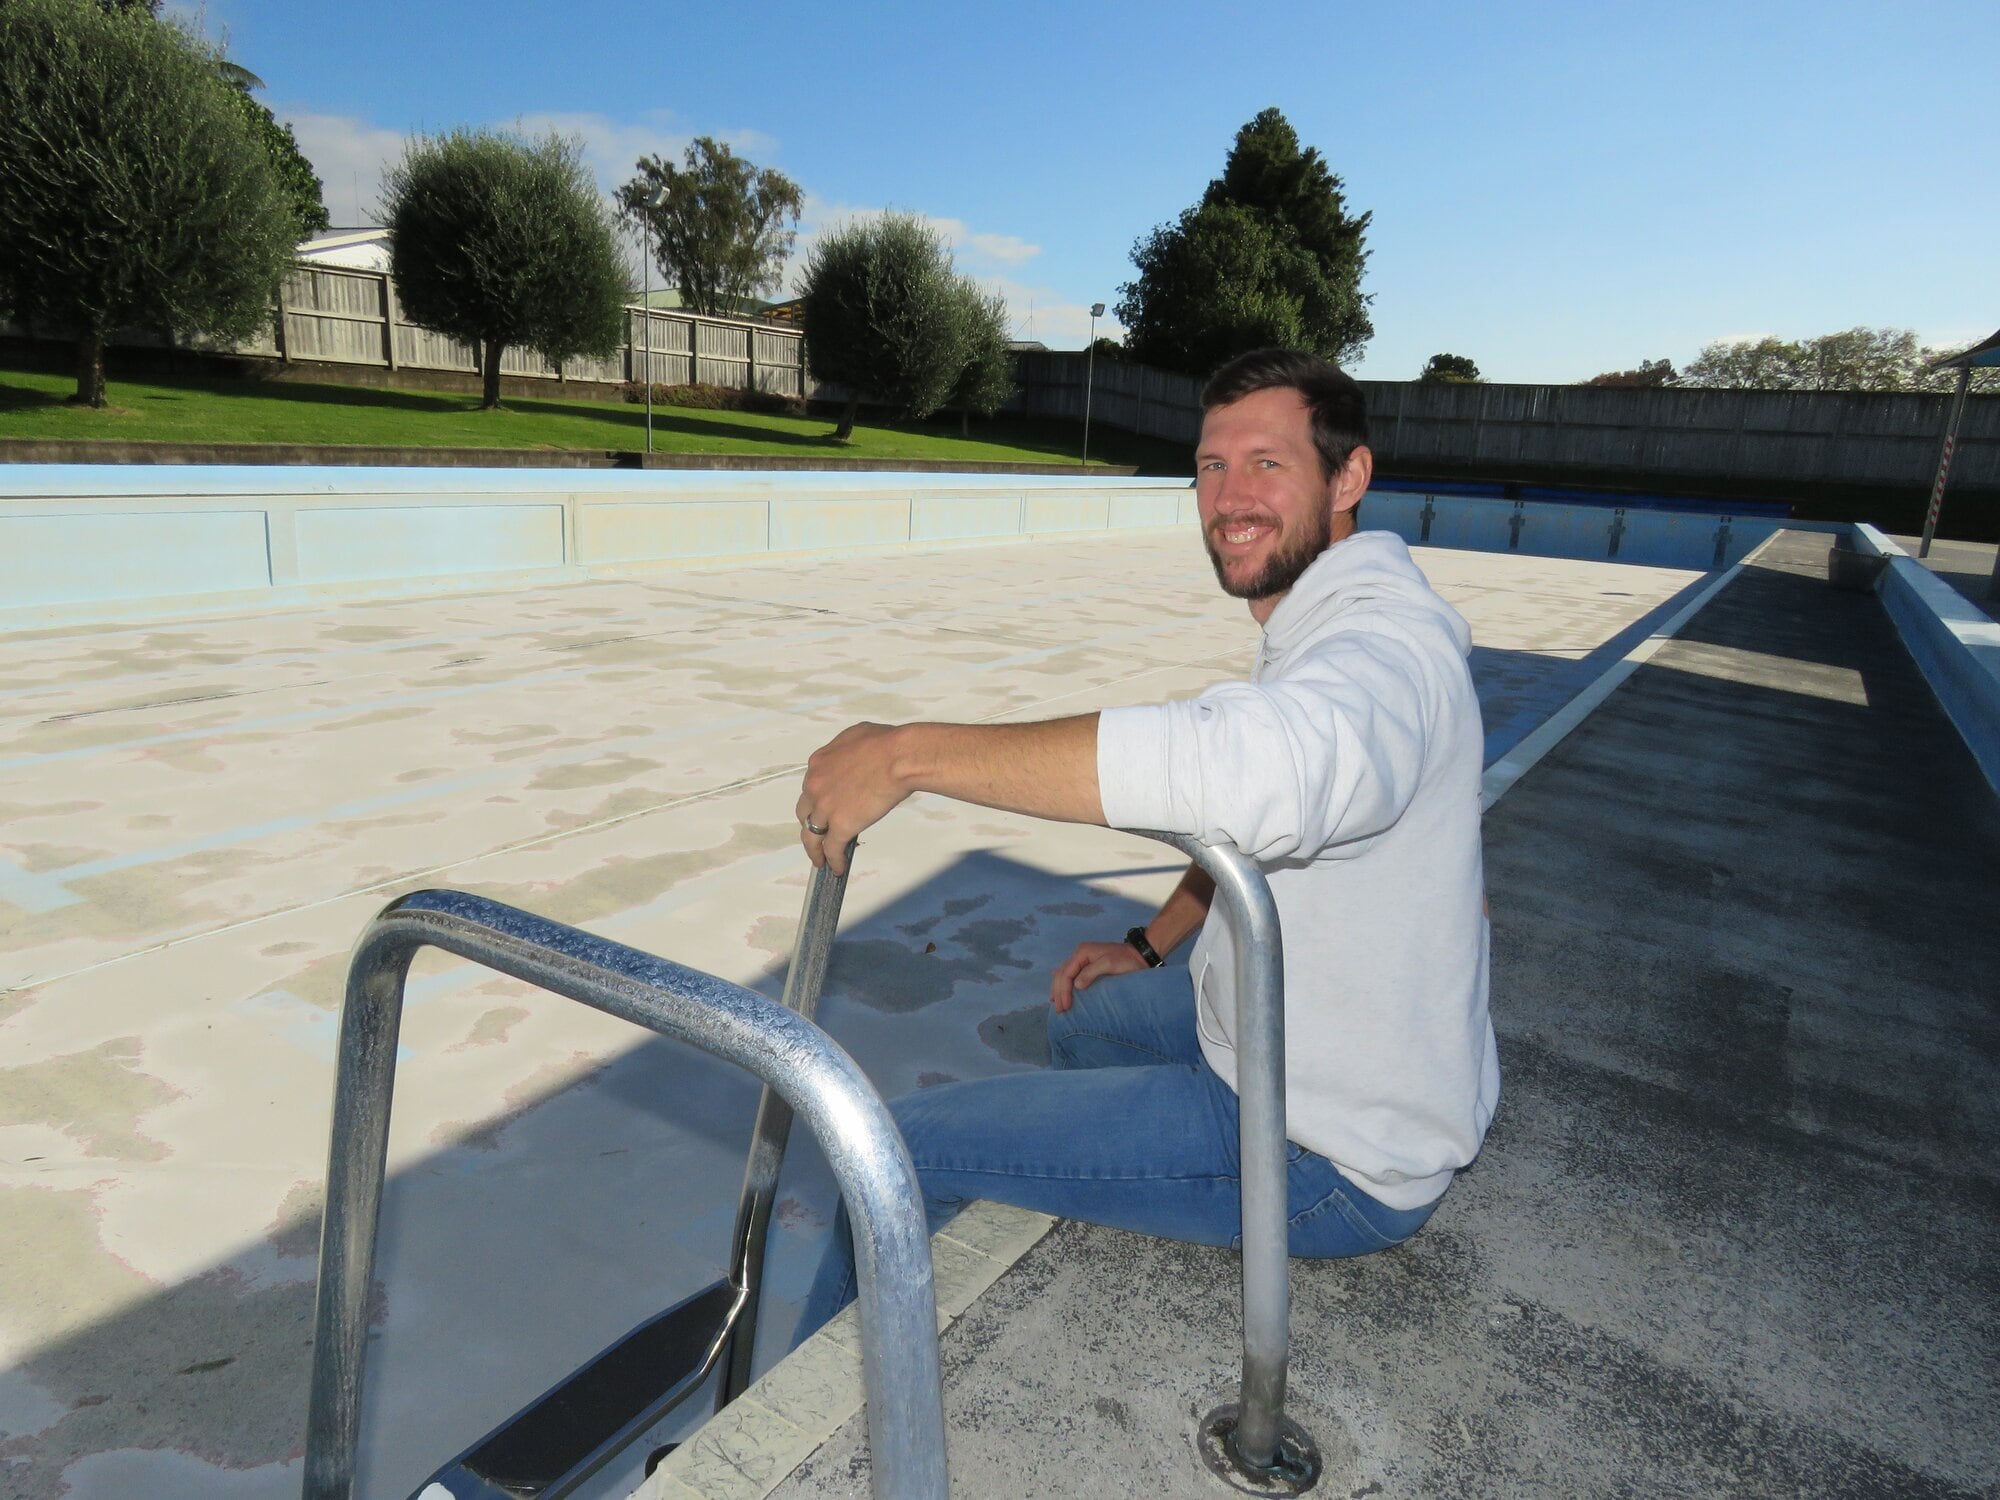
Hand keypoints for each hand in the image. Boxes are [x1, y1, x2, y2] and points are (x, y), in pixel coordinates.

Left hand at [796, 722, 906, 874]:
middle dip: (811, 823)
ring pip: (811, 835)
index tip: (824, 808)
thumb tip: (853, 755)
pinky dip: (833, 860)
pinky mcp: (840, 825)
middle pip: (804, 811)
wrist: (900, 757)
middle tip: (818, 833)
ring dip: (814, 849)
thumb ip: (847, 749)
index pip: (811, 787)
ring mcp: (826, 807)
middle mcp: (815, 785)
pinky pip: (831, 848)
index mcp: (819, 763)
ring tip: (820, 860)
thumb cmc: (888, 743)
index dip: (818, 800)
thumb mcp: (858, 735)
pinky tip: (837, 867)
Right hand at [1049, 939, 1147, 1012]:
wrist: (1139, 956)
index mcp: (1082, 952)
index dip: (1063, 991)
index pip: (1066, 973)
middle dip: (1058, 992)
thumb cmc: (1126, 960)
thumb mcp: (1109, 964)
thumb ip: (1091, 972)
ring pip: (1063, 974)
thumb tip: (1076, 985)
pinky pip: (1070, 974)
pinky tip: (1059, 990)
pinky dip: (1063, 983)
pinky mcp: (1088, 965)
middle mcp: (1079, 954)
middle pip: (1062, 973)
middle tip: (1059, 1009)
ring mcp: (1083, 959)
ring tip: (1055, 1003)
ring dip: (1058, 988)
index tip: (1066, 1006)